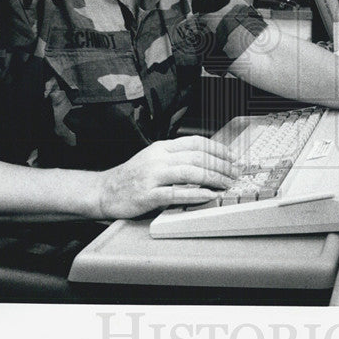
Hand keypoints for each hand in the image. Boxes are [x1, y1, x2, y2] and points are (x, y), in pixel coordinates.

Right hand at [97, 135, 238, 218]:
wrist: (104, 191)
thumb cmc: (132, 176)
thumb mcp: (154, 158)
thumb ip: (176, 157)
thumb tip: (207, 159)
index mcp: (162, 147)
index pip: (196, 142)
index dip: (218, 149)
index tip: (232, 157)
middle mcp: (158, 158)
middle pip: (198, 157)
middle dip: (221, 166)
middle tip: (234, 174)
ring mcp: (153, 176)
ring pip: (191, 173)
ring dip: (213, 179)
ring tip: (226, 185)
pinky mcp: (148, 195)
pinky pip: (177, 194)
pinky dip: (196, 194)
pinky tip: (209, 196)